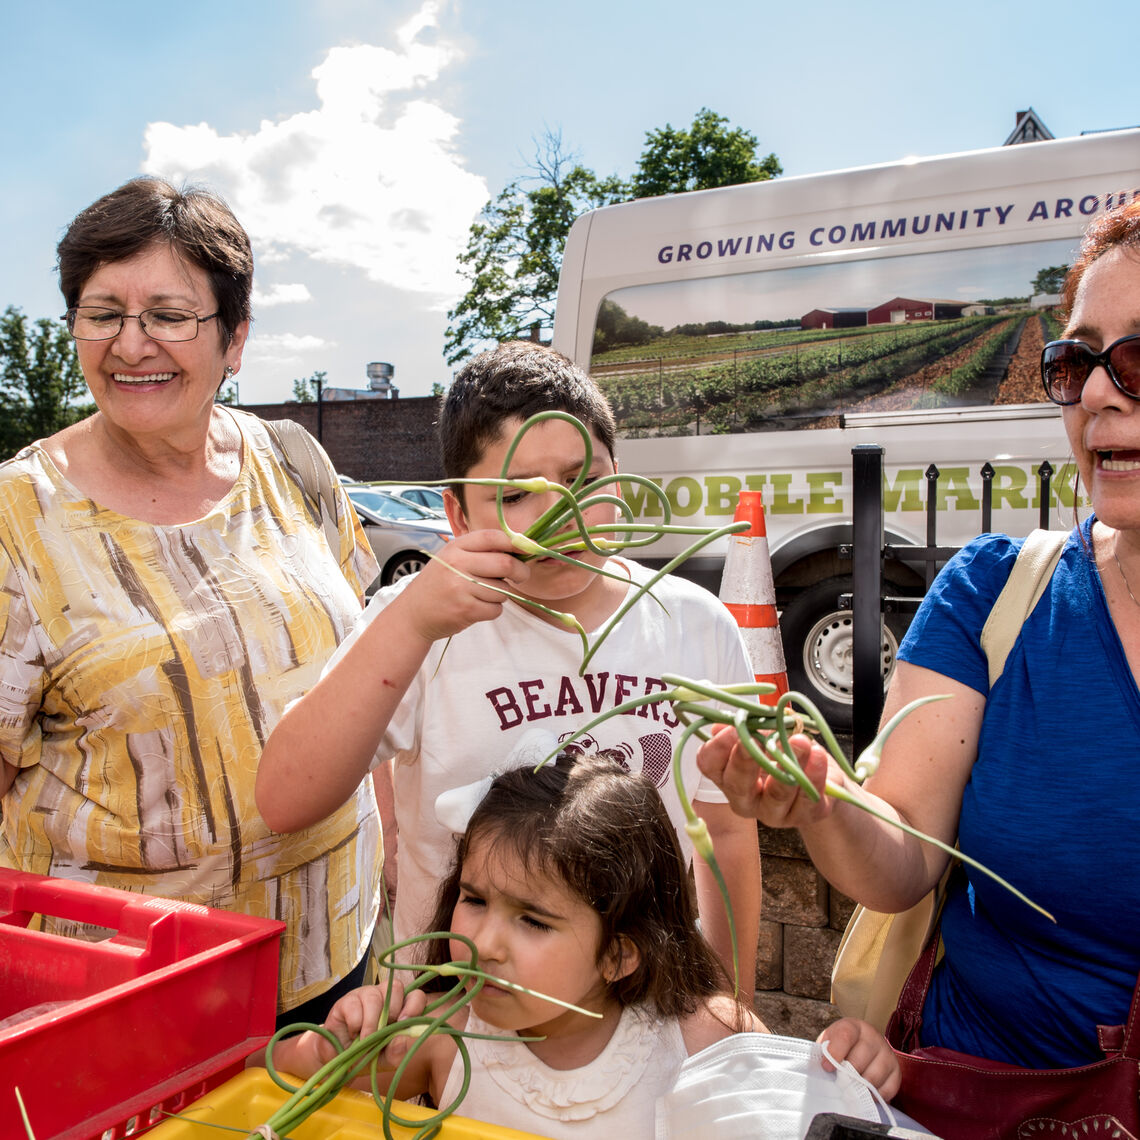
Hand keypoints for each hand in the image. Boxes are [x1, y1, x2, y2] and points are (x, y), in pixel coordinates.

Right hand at [325, 982, 428, 1061]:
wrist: (340, 1061)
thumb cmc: (368, 1054)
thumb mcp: (385, 1058)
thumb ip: (396, 1051)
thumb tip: (401, 1040)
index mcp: (399, 1006)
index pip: (415, 995)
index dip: (414, 1005)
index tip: (405, 1023)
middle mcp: (383, 996)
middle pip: (396, 987)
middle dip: (392, 1012)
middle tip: (383, 1033)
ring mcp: (364, 995)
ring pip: (374, 997)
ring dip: (371, 1024)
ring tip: (366, 1040)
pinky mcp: (346, 1001)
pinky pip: (354, 1006)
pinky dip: (355, 1025)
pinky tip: (353, 1034)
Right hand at [397, 529, 531, 642]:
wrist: (413, 613)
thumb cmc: (439, 584)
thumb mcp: (452, 558)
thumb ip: (479, 551)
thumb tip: (520, 547)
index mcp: (455, 547)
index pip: (492, 537)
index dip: (516, 542)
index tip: (528, 549)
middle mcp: (457, 564)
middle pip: (505, 563)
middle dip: (521, 571)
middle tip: (522, 576)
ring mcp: (461, 588)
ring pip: (503, 590)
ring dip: (501, 594)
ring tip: (483, 595)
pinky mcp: (465, 610)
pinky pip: (496, 609)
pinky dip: (493, 610)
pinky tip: (477, 607)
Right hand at [696, 723, 841, 827]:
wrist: (818, 773)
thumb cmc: (783, 750)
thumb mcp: (763, 734)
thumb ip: (746, 728)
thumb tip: (723, 724)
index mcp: (728, 775)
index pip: (710, 765)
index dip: (717, 748)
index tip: (733, 729)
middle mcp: (745, 799)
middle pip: (737, 784)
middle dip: (745, 760)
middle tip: (757, 738)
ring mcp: (773, 813)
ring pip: (777, 792)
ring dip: (789, 762)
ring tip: (800, 740)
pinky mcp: (804, 816)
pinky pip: (808, 799)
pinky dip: (814, 775)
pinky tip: (818, 756)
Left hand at [818, 1017, 900, 1100]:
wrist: (858, 1048)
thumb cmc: (839, 1047)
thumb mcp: (827, 1043)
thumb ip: (824, 1053)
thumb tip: (822, 1070)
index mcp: (853, 1026)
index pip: (846, 1036)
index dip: (835, 1053)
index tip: (826, 1067)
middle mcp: (873, 1037)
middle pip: (860, 1059)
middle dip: (847, 1075)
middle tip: (839, 1083)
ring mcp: (887, 1053)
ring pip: (873, 1077)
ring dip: (860, 1088)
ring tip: (850, 1090)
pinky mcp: (896, 1071)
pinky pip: (887, 1089)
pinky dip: (874, 1096)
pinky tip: (865, 1093)